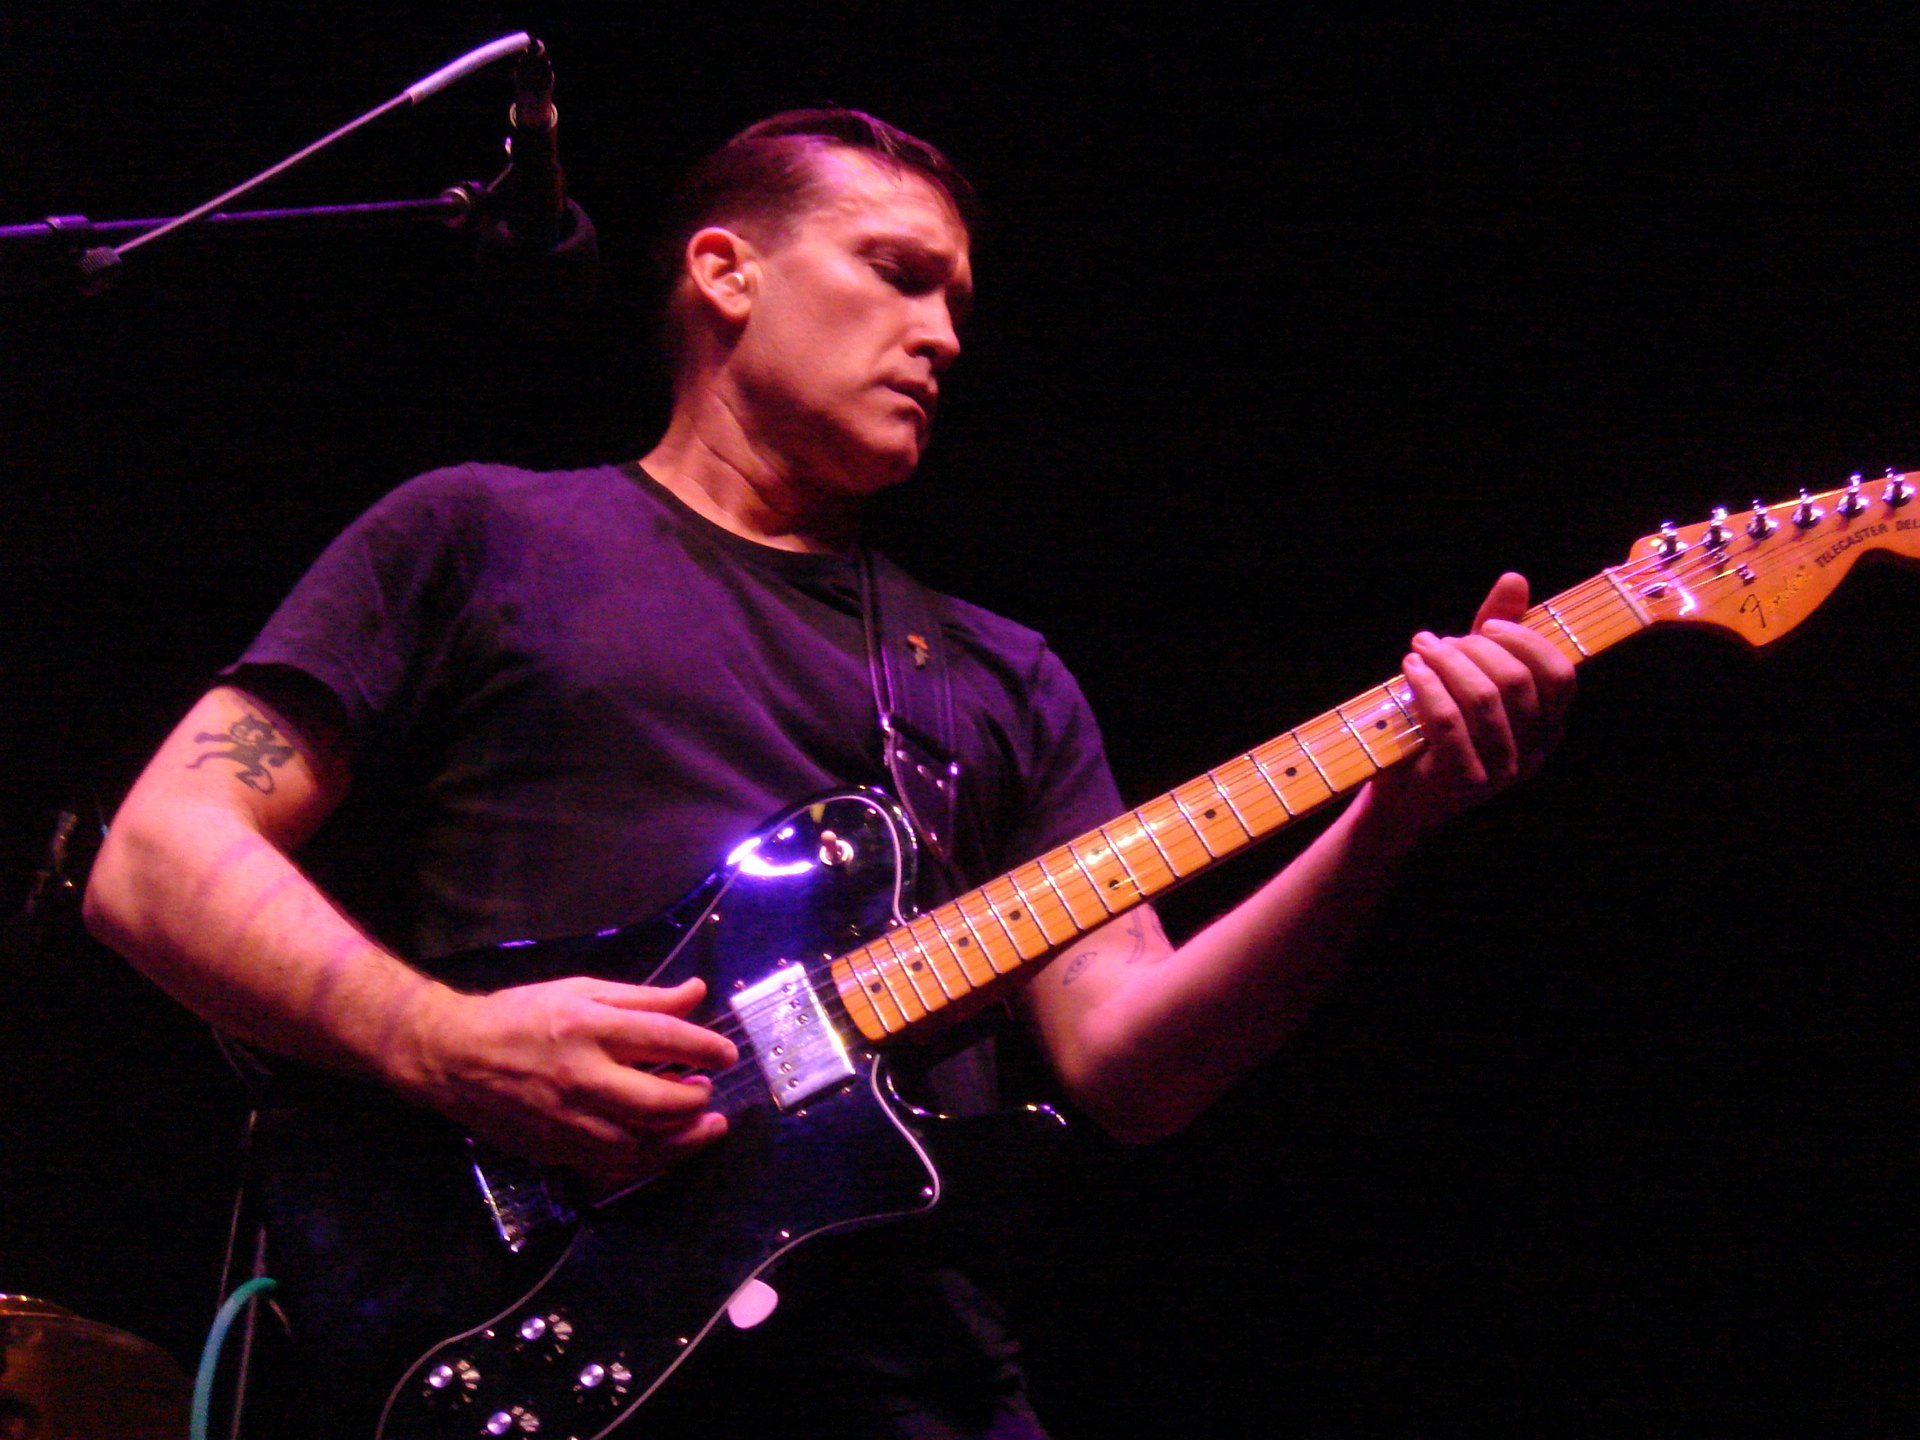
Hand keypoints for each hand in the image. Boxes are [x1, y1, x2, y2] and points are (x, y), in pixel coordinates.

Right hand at [393, 975, 738, 1195]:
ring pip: (641, 1144)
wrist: (452, 1057)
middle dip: (696, 1099)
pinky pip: (613, 1167)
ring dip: (683, 1140)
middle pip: (658, 1100)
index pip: (664, 1039)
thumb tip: (696, 993)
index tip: (726, 1053)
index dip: (705, 1047)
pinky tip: (666, 1150)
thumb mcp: (580, 991)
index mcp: (587, 1027)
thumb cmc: (519, 1015)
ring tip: (706, 1126)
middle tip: (709, 1090)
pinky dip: (648, 1162)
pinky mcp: (555, 1150)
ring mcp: (567, 1120)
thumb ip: (642, 998)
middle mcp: (581, 1077)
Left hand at [1367, 572, 1575, 838]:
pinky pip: (1449, 720)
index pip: (1561, 675)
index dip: (1525, 641)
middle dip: (1474, 648)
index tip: (1485, 626)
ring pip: (1483, 698)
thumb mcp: (1470, 678)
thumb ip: (1497, 632)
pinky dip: (1427, 685)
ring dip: (1446, 662)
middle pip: (1517, 681)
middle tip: (1439, 641)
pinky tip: (1410, 669)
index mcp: (1549, 729)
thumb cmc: (1438, 732)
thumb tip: (1515, 578)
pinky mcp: (1463, 781)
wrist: (1401, 802)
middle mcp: (1535, 754)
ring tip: (1420, 649)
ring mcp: (1501, 772)